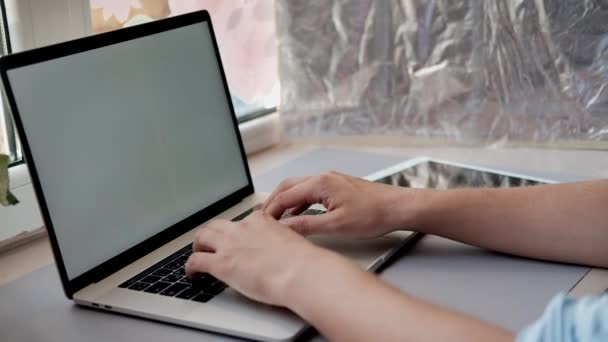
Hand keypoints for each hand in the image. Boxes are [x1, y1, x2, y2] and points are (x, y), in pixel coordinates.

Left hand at [185, 210, 325, 305]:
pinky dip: (190, 268)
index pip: (242, 221)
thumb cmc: (302, 262)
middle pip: (216, 225)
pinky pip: (195, 261)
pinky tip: (192, 274)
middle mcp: (242, 228)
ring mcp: (229, 245)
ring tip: (198, 255)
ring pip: (201, 237)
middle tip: (208, 244)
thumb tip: (281, 249)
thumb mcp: (293, 240)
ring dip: (198, 246)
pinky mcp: (220, 264)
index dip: (236, 230)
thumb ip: (281, 239)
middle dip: (210, 234)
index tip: (235, 238)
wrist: (300, 272)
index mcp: (260, 221)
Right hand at [263, 171, 416, 237]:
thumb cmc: (374, 214)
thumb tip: (285, 228)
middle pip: (289, 187)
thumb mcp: (336, 225)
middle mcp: (324, 178)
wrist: (398, 207)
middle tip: (263, 218)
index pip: (285, 195)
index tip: (260, 223)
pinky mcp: (338, 187)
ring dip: (286, 201)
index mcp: (320, 184)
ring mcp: (331, 181)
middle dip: (273, 202)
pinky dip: (300, 201)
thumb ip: (307, 226)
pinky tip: (300, 214)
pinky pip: (311, 191)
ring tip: (276, 217)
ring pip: (300, 188)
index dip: (270, 210)